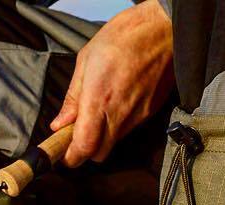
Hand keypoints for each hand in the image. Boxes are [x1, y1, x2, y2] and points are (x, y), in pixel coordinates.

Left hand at [51, 0, 173, 167]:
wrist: (164, 28)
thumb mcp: (86, 60)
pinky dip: (120, 123)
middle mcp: (119, 114)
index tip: (65, 154)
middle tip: (79, 133)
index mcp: (98, 100)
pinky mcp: (151, 112)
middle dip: (87, 149)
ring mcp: (138, 116)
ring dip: (104, 135)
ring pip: (115, 141)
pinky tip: (118, 101)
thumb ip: (73, 98)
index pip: (84, 147)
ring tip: (101, 110)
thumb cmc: (123, 37)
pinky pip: (130, 128)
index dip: (72, 157)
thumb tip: (60, 123)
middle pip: (99, 154)